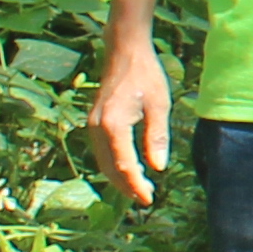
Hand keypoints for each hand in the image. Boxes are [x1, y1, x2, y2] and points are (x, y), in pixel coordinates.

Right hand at [88, 41, 171, 207]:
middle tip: (147, 198)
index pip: (124, 165)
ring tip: (142, 188)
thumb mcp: (159, 105)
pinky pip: (103, 151)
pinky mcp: (94, 123)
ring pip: (104, 161)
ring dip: (120, 177)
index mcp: (113, 125)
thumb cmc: (146, 75)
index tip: (149, 198)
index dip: (136, 184)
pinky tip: (131, 168)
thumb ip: (157, 137)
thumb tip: (158, 168)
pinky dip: (115, 164)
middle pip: (110, 168)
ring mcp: (92, 126)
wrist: (124, 53)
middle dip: (127, 186)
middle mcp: (96, 128)